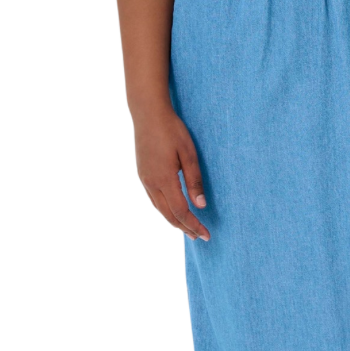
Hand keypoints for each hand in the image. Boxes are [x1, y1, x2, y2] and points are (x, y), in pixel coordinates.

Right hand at [132, 106, 209, 240]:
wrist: (147, 113)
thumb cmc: (172, 130)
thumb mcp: (189, 154)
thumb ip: (194, 181)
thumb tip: (200, 205)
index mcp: (164, 179)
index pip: (182, 211)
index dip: (194, 225)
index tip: (206, 235)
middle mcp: (151, 183)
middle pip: (169, 215)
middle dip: (185, 228)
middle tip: (199, 237)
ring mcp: (144, 179)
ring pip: (160, 209)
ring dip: (174, 221)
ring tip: (187, 229)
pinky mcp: (143, 174)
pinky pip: (154, 200)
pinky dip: (165, 210)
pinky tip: (172, 211)